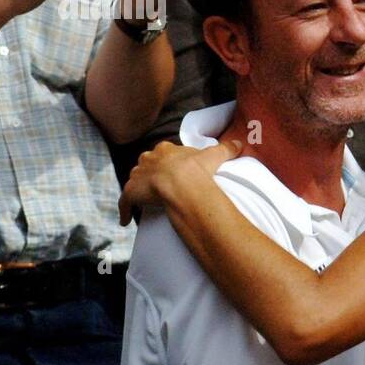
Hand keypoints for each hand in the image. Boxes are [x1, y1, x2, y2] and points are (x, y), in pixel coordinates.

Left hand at [118, 138, 241, 224]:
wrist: (180, 183)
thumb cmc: (196, 168)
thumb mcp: (214, 155)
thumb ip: (226, 148)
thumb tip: (239, 143)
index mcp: (165, 150)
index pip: (163, 152)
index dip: (168, 160)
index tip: (175, 168)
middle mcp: (148, 160)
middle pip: (146, 164)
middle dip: (150, 171)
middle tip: (161, 182)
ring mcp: (137, 177)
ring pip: (135, 180)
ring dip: (139, 188)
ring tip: (146, 198)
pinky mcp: (131, 194)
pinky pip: (125, 202)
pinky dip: (124, 211)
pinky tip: (125, 221)